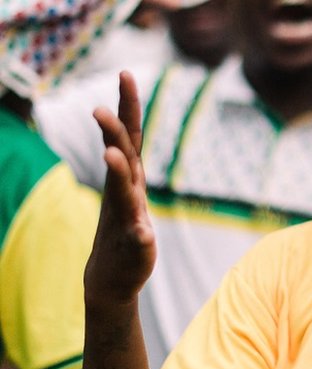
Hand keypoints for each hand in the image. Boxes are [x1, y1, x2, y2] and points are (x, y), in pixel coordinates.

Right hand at [85, 71, 155, 305]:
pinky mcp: (134, 244)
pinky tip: (140, 229)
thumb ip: (135, 184)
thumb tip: (130, 155)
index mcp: (129, 180)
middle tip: (98, 108)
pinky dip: (138, 230)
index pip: (129, 137)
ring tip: (110, 151)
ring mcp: (127, 217)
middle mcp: (125, 194)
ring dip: (118, 171)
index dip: (128, 106)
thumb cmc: (126, 240)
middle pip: (122, 156)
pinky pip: (136, 234)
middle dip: (113, 132)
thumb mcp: (138, 204)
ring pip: (123, 189)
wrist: (113, 280)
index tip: (125, 73)